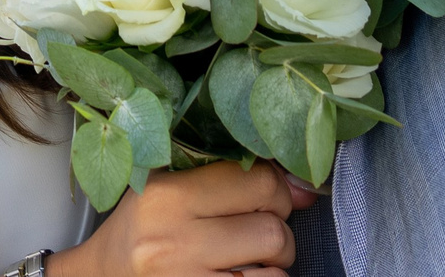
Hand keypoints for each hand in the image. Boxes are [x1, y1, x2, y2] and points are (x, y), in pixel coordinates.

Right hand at [46, 161, 313, 276]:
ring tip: (251, 262)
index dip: (276, 189)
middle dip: (279, 232)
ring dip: (274, 269)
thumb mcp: (165, 185)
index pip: (256, 181)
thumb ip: (226, 177)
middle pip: (272, 230)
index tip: (270, 197)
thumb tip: (304, 189)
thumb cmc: (139, 229)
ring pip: (275, 275)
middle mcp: (173, 241)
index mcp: (166, 196)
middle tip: (260, 234)